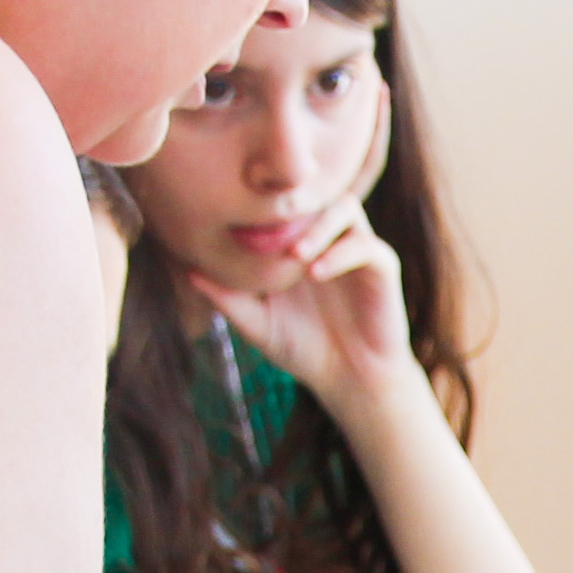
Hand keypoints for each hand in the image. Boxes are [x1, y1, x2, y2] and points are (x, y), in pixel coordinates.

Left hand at [205, 201, 412, 411]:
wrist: (351, 380)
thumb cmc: (303, 350)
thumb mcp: (257, 325)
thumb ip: (228, 298)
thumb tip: (189, 271)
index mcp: (300, 242)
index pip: (285, 202)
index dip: (264, 198)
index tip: (235, 206)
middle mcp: (330, 238)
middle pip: (317, 192)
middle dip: (292, 199)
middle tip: (266, 217)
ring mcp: (357, 249)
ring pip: (345, 208)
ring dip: (319, 226)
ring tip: (294, 253)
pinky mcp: (383, 268)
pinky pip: (366, 246)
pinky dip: (340, 253)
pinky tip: (315, 272)